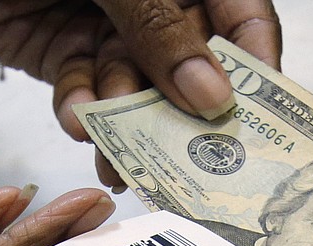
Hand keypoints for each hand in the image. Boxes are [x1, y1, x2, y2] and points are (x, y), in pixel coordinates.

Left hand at [0, 0, 280, 183]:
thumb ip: (156, 21)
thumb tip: (209, 86)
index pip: (238, 16)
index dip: (252, 66)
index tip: (250, 120)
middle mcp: (149, 2)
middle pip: (186, 65)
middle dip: (181, 115)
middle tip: (183, 163)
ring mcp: (104, 27)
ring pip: (130, 89)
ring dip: (125, 127)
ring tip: (120, 162)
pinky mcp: (59, 51)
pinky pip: (79, 89)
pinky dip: (77, 109)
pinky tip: (75, 121)